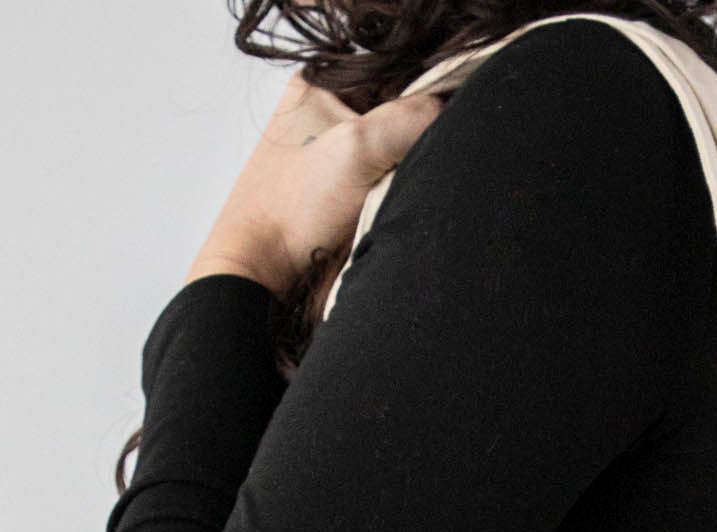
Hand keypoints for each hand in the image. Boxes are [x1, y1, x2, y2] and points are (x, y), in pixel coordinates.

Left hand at [187, 72, 445, 293]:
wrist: (263, 273)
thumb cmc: (290, 210)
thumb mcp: (356, 149)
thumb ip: (409, 119)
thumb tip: (453, 109)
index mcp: (324, 80)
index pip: (399, 74)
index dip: (425, 102)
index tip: (433, 134)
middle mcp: (329, 110)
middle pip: (400, 114)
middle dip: (414, 142)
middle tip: (407, 171)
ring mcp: (336, 152)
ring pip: (396, 151)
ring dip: (405, 174)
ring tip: (390, 194)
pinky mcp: (343, 189)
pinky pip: (387, 182)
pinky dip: (394, 196)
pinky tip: (385, 208)